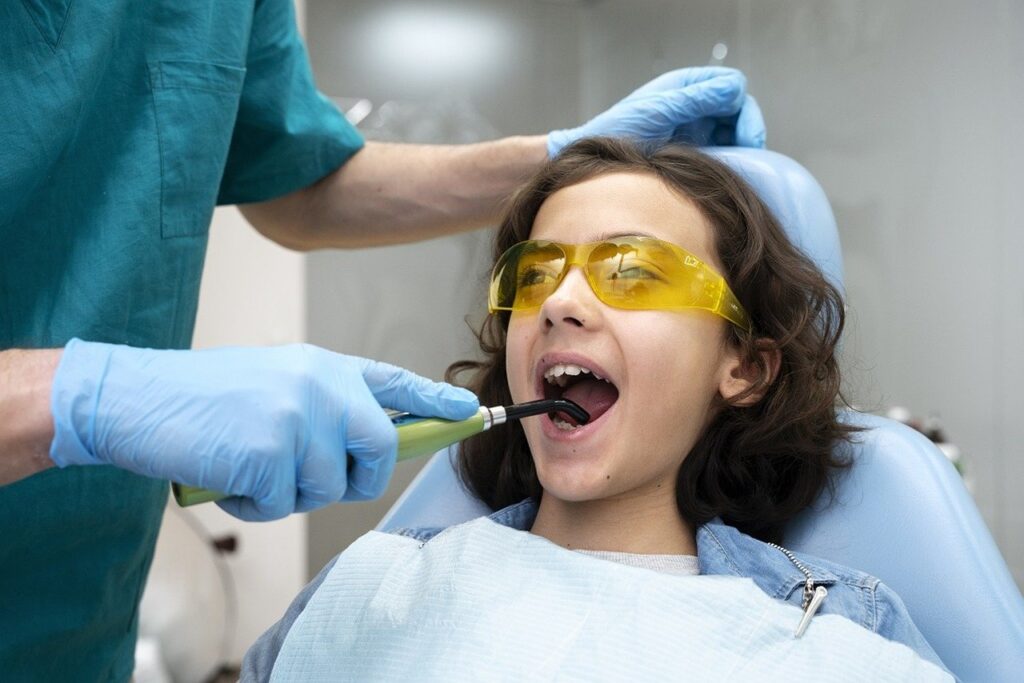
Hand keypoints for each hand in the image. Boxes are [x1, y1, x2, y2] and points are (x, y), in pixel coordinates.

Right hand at [49, 339, 478, 520]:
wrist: (136, 396)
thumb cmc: (203, 397)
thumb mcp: (275, 382)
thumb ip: (323, 406)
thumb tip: (362, 449)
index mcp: (323, 366)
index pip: (395, 383)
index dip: (436, 401)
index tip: (470, 412)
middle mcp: (321, 385)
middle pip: (382, 449)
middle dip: (359, 478)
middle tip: (318, 478)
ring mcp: (299, 417)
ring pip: (328, 487)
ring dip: (288, 492)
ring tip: (248, 464)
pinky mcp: (272, 452)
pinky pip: (283, 504)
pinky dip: (254, 505)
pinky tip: (227, 475)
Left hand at [547, 67, 764, 156]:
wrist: (595, 163)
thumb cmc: (617, 132)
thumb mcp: (658, 112)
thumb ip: (695, 99)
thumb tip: (735, 88)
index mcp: (685, 86)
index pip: (731, 86)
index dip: (743, 108)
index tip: (745, 135)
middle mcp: (692, 105)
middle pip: (737, 111)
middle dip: (746, 130)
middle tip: (749, 155)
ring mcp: (692, 129)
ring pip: (731, 133)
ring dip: (739, 148)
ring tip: (738, 167)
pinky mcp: (689, 152)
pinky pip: (718, 153)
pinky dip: (727, 161)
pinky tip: (724, 174)